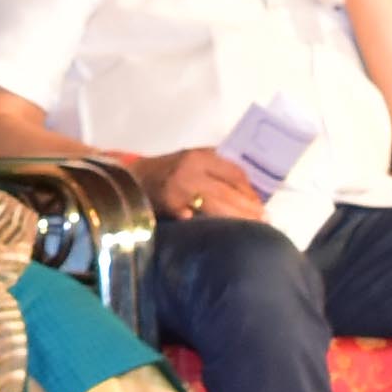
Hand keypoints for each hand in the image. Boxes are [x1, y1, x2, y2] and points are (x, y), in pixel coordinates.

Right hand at [135, 145, 271, 225]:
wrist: (128, 181)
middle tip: (264, 221)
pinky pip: (195, 218)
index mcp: (200, 156)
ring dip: (235, 219)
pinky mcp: (169, 206)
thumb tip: (249, 191)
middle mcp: (191, 169)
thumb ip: (216, 169)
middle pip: (228, 191)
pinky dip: (208, 226)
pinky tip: (221, 235)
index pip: (234, 173)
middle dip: (248, 208)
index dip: (250, 191)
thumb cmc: (165, 172)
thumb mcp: (191, 161)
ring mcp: (179, 188)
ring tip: (250, 229)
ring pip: (216, 205)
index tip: (261, 205)